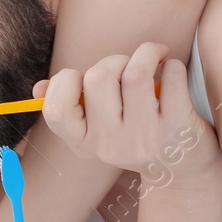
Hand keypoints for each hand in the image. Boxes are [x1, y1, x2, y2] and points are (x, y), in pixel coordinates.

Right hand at [39, 42, 221, 185]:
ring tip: (154, 60)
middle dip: (114, 60)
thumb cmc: (136, 135)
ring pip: (135, 72)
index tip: (84, 77)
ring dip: (146, 53)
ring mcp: (145, 137)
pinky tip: (172, 74)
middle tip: (129, 68)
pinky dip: (172, 65)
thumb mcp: (100, 129)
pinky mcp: (178, 127)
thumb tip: (39, 88)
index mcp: (85, 143)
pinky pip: (171, 75)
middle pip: (97, 77)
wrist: (182, 168)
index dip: (66, 80)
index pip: (57, 109)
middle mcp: (112, 145)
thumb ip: (70, 106)